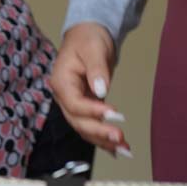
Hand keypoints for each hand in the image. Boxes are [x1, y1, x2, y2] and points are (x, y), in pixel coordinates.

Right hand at [51, 22, 129, 154]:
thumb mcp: (93, 49)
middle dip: (98, 131)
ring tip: (125, 149)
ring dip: (102, 140)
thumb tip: (100, 90)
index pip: (74, 103)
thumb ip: (97, 69)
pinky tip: (118, 149)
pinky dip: (103, 138)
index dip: (93, 111)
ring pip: (84, 128)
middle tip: (120, 137)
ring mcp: (74, 103)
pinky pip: (91, 126)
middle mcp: (64, 96)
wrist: (87, 36)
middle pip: (77, 120)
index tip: (115, 115)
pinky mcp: (85, 107)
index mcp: (62, 81)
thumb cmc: (88, 39)